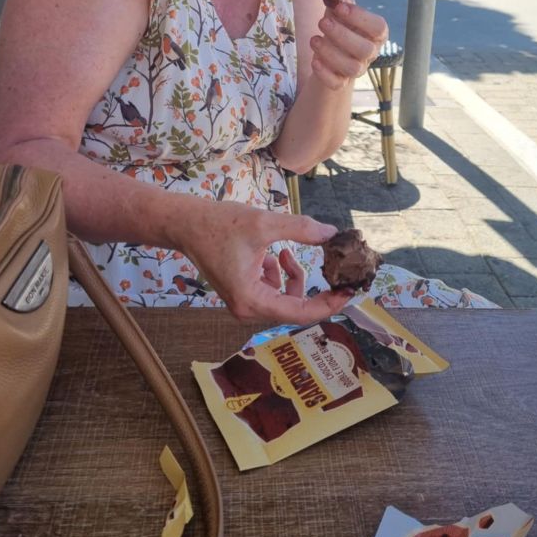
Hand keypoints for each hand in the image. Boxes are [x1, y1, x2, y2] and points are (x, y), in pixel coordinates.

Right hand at [180, 201, 352, 322]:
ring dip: (294, 277)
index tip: (349, 291)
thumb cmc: (219, 224)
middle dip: (314, 288)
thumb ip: (300, 229)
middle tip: (334, 269)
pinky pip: (272, 290)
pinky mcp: (242, 291)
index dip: (328, 304)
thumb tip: (332, 234)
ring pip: (284, 297)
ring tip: (287, 252)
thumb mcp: (264, 223)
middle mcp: (247, 308)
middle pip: (294, 307)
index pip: (300, 313)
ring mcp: (243, 302)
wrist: (186, 223)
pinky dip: (279, 274)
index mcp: (252, 300)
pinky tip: (273, 254)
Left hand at [309, 0, 387, 90]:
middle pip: (365, 49)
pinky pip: (337, 84)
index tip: (339, 7)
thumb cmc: (340, 25)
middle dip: (342, 35)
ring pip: (352, 68)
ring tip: (314, 40)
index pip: (378, 27)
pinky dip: (325, 73)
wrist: (331, 49)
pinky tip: (314, 60)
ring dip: (331, 53)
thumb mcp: (340, 9)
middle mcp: (370, 52)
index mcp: (376, 33)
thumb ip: (339, 0)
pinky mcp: (341, 82)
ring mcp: (357, 69)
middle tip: (322, 22)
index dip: (360, 17)